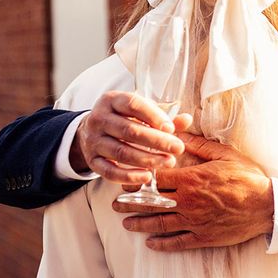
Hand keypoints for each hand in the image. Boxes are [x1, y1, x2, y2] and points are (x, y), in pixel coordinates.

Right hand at [69, 91, 192, 183]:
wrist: (90, 131)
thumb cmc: (123, 119)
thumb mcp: (140, 112)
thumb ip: (163, 117)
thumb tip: (187, 119)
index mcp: (112, 100)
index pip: (132, 104)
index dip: (153, 116)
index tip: (171, 128)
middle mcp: (99, 118)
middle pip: (129, 130)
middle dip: (156, 141)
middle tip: (178, 149)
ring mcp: (93, 140)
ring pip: (121, 152)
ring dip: (147, 159)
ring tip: (169, 162)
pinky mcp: (91, 160)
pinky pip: (109, 172)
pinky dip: (129, 176)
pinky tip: (147, 176)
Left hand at [113, 133, 273, 250]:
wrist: (268, 206)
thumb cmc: (248, 178)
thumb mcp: (224, 154)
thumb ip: (198, 145)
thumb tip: (177, 133)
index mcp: (192, 180)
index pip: (156, 180)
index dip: (139, 180)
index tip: (128, 179)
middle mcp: (188, 202)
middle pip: (151, 203)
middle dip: (131, 203)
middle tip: (116, 204)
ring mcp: (195, 222)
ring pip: (159, 224)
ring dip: (140, 224)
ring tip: (126, 223)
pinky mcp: (204, 237)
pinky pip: (178, 242)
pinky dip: (162, 244)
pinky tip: (151, 243)